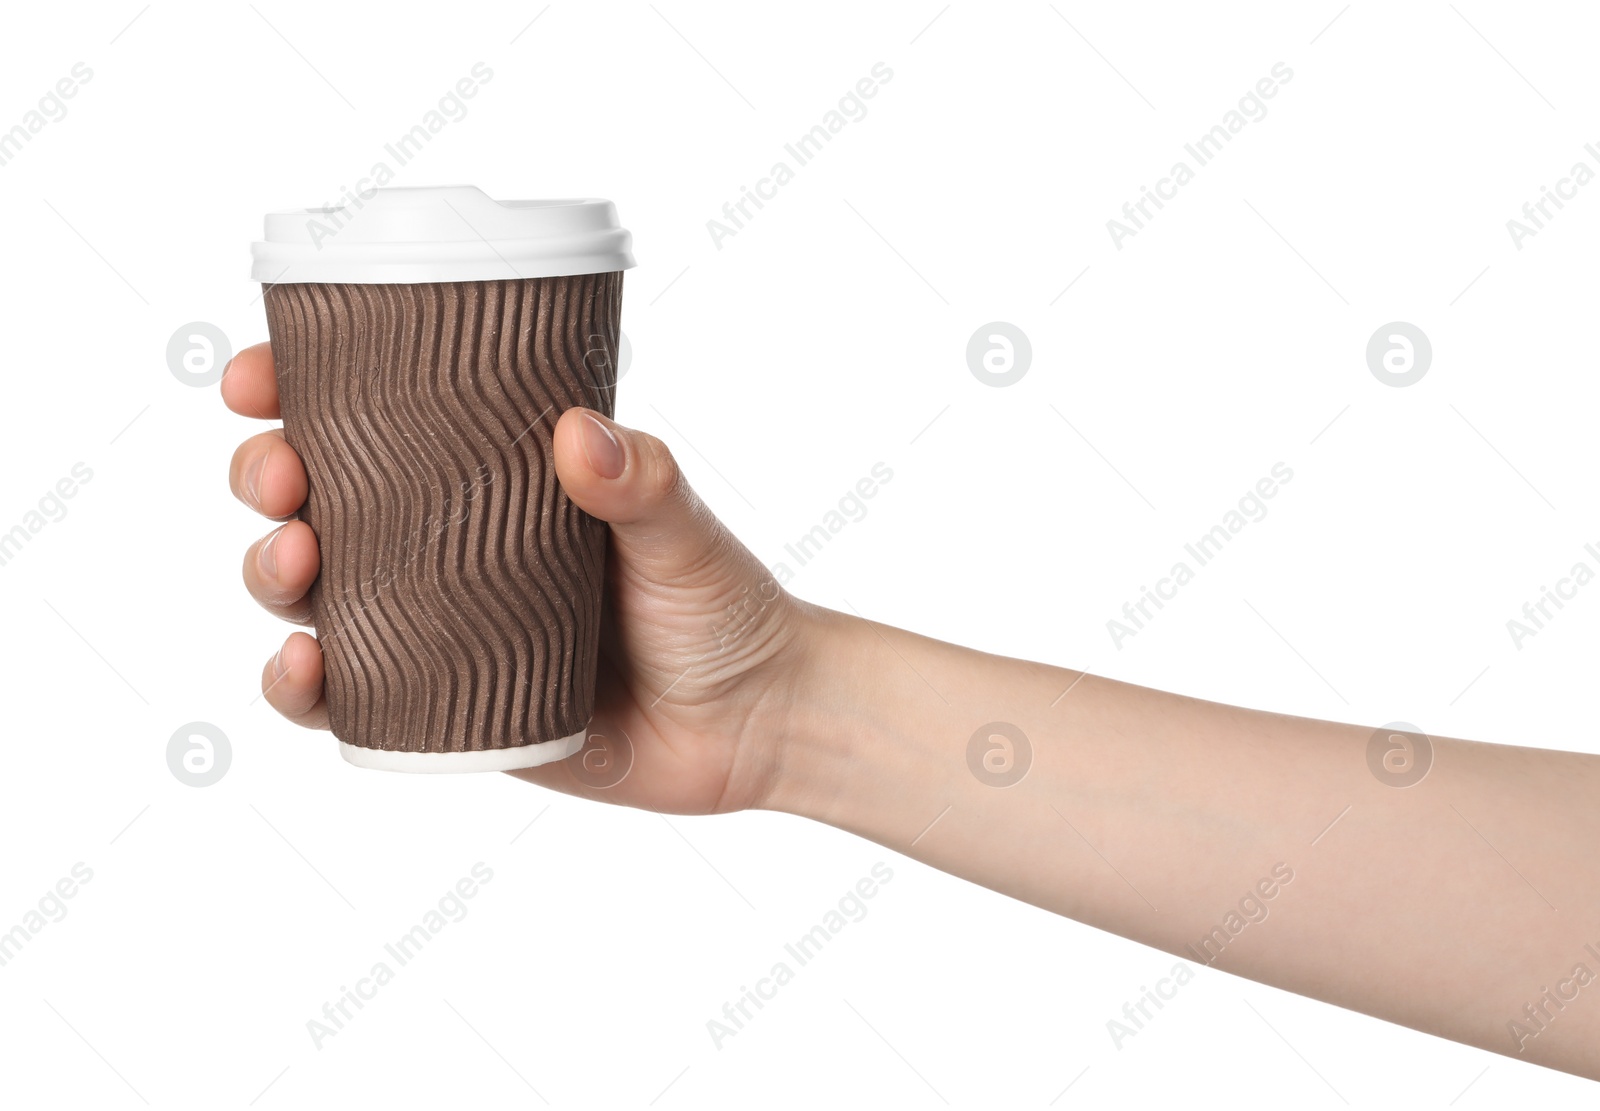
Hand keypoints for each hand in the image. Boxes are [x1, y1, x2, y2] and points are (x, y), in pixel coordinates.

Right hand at [221, 341, 812, 813]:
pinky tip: (304, 667)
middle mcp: (446, 548)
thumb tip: (580, 432)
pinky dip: (304, 685)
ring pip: (312, 593)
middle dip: (267, 477)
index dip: (296, 394)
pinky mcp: (438, 710)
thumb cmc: (722, 609)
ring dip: (271, 573)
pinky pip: (346, 698)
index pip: (375, 422)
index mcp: (493, 481)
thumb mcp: (685, 534)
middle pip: (316, 500)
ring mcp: (434, 629)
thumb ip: (644, 484)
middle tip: (282, 477)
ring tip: (294, 562)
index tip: (258, 379)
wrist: (754, 727)